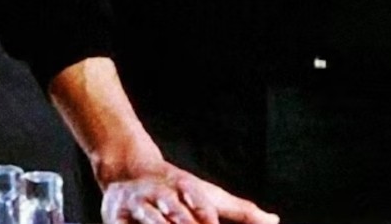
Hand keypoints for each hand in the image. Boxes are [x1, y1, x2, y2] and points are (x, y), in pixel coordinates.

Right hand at [99, 159, 278, 223]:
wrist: (128, 171)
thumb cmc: (179, 190)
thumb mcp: (209, 195)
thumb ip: (241, 212)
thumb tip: (274, 221)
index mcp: (185, 187)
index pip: (198, 201)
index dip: (204, 214)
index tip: (211, 223)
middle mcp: (161, 194)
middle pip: (175, 214)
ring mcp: (138, 205)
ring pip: (151, 220)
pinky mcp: (116, 218)